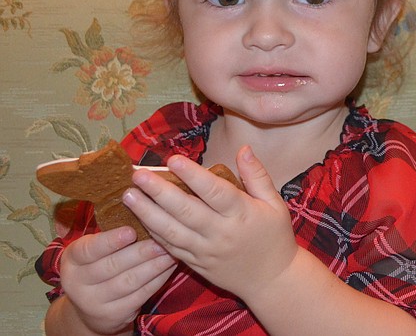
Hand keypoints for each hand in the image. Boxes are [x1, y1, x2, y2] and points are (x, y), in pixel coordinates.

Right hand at [56, 227, 176, 334]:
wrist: (91, 308)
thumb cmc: (98, 265)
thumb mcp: (94, 249)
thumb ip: (110, 233)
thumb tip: (140, 203)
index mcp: (72, 259)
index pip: (88, 250)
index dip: (110, 241)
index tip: (131, 231)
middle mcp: (77, 283)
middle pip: (112, 266)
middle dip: (140, 252)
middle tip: (162, 240)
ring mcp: (94, 302)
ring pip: (129, 282)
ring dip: (154, 266)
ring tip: (171, 251)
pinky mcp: (113, 315)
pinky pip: (140, 295)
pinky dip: (158, 280)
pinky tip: (170, 267)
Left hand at [124, 146, 295, 301]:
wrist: (272, 280)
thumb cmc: (275, 236)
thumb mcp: (274, 203)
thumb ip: (257, 175)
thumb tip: (243, 148)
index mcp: (242, 214)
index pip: (214, 192)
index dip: (192, 175)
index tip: (172, 159)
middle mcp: (221, 233)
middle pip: (185, 211)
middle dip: (158, 192)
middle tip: (138, 175)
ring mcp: (206, 251)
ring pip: (171, 232)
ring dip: (147, 213)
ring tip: (128, 195)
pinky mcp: (196, 264)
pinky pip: (170, 248)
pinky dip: (153, 234)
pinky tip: (138, 219)